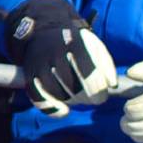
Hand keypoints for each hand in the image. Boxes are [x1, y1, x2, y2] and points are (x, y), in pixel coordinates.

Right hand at [6, 0, 115, 116]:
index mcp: (74, 44)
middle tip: (91, 98)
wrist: (43, 31)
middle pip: (73, 86)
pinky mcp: (30, 74)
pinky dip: (51, 109)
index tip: (102, 96)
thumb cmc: (74, 42)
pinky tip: (64, 111)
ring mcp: (40, 64)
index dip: (98, 90)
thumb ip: (106, 64)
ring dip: (72, 102)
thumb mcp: (94, 45)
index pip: (89, 74)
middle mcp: (55, 53)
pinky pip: (38, 97)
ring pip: (57, 93)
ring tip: (79, 100)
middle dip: (86, 97)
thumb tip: (112, 84)